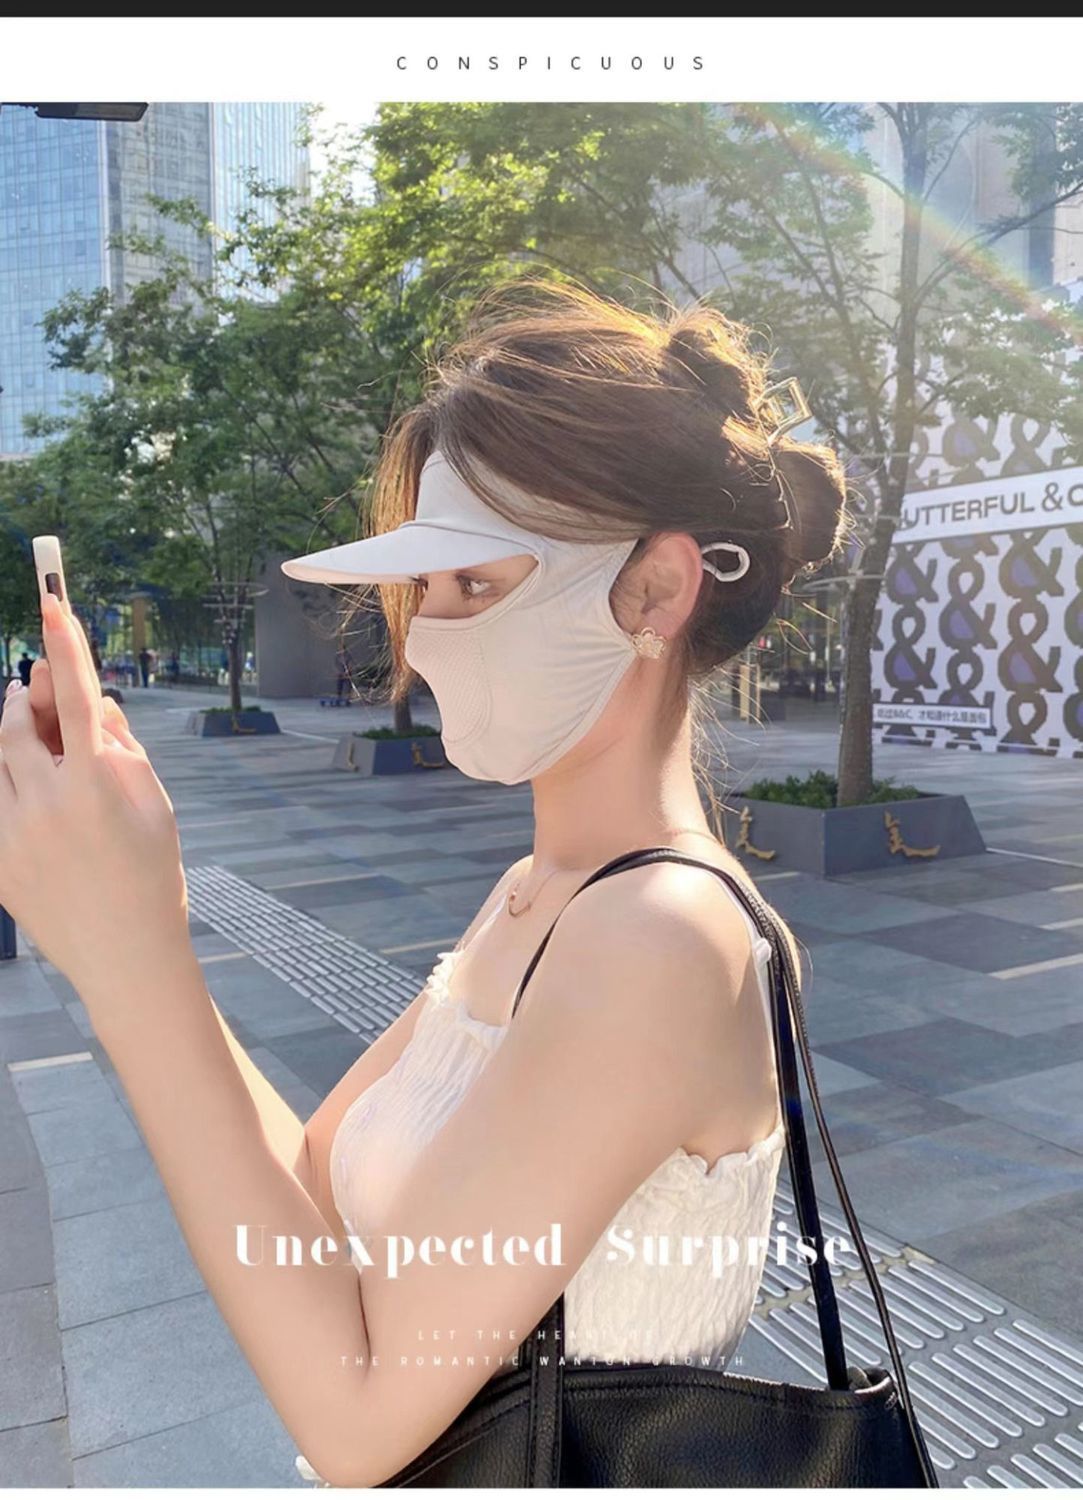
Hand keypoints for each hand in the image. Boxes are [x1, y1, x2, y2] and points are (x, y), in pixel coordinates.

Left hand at [0, 594, 191, 1007]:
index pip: (80, 698)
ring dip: (14, 739)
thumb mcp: (156, 805)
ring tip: (43, 754)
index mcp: (96, 787)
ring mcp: (12, 833)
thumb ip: (124, 749)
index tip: (52, 604)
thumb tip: (97, 704)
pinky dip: (8, 785)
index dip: (66, 647)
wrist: (125, 957)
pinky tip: (38, 806)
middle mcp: (47, 804)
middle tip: (39, 693)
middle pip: (17, 721)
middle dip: (27, 698)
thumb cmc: (152, 877)